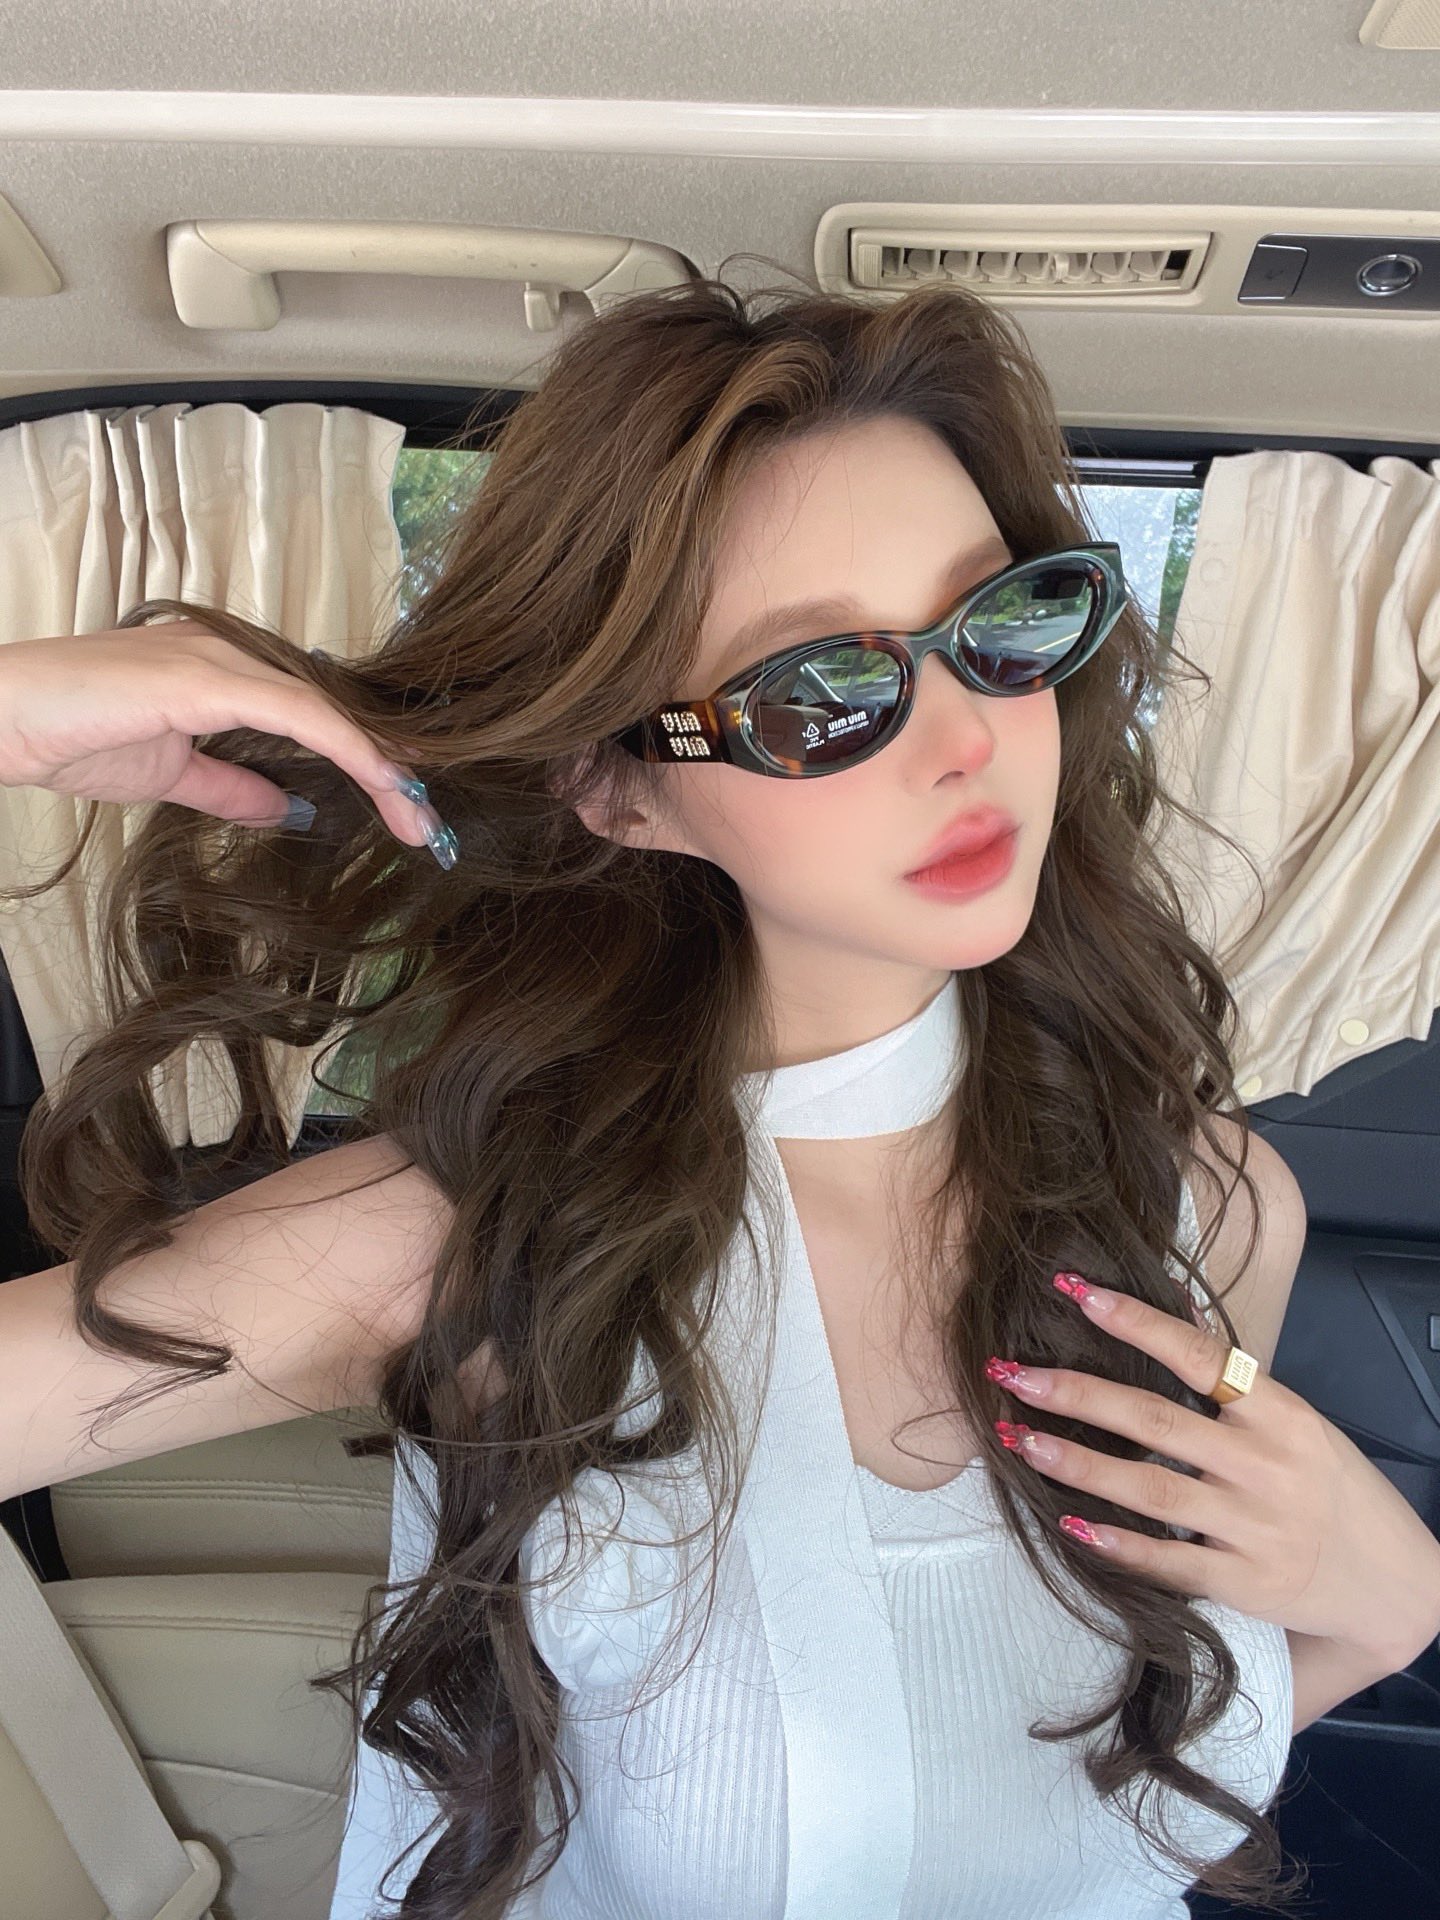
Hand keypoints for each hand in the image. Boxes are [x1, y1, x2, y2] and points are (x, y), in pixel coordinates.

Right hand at [0, 621, 434, 850]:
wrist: (2, 718)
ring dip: (383, 765)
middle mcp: (237, 653)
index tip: (410, 812)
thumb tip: (289, 807)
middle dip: (392, 768)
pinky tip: (385, 780)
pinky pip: (300, 712)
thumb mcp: (172, 775)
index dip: (372, 760)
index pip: (322, 715)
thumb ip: (232, 786)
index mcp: (231, 671)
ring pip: (331, 708)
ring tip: (419, 815)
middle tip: (430, 824)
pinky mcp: (207, 675)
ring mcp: (223, 658)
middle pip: (339, 708)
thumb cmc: (72, 735)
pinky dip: (349, 746)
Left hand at [988, 1275, 1439, 1664]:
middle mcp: (1266, 1465)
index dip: (1133, 1320)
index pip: (1196, 1354)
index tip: (1073, 1290)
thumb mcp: (1295, 1421)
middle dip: (1074, 1393)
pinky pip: (1168, 1560)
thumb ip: (1233, 1380)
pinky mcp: (1244, 1582)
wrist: (1394, 1583)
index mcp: (1279, 1413)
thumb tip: (1173, 1309)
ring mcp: (1255, 1527)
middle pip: (1154, 1420)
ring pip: (1149, 1488)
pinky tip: (1068, 1522)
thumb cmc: (1330, 1488)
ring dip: (1076, 1462)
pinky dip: (1116, 1543)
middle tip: (1009, 1372)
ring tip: (1017, 1437)